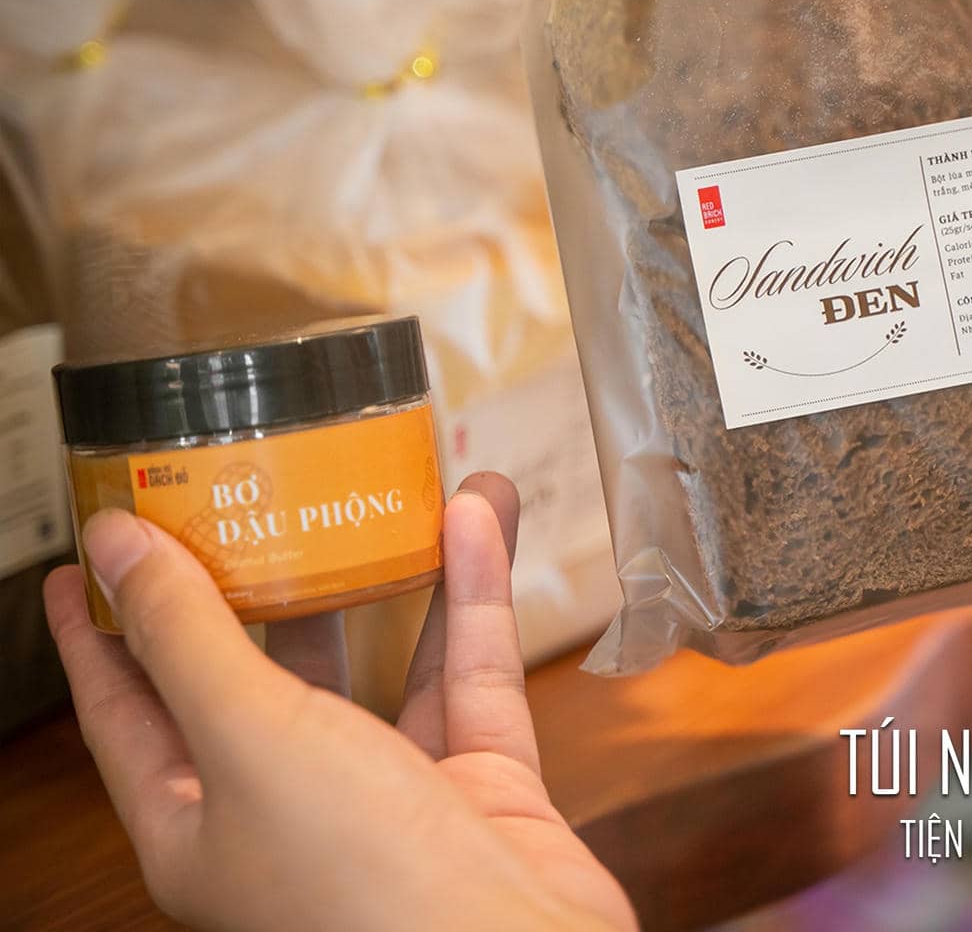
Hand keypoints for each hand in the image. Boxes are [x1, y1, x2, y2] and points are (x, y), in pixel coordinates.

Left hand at [44, 476, 635, 931]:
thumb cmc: (360, 886)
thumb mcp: (251, 739)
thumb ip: (188, 636)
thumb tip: (115, 547)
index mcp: (199, 823)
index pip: (126, 709)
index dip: (103, 627)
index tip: (91, 553)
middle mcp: (288, 809)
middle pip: (259, 674)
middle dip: (260, 582)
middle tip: (254, 499)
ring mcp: (388, 795)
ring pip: (382, 659)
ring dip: (395, 570)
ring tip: (398, 490)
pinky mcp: (475, 781)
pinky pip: (468, 669)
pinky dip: (472, 596)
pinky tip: (475, 524)